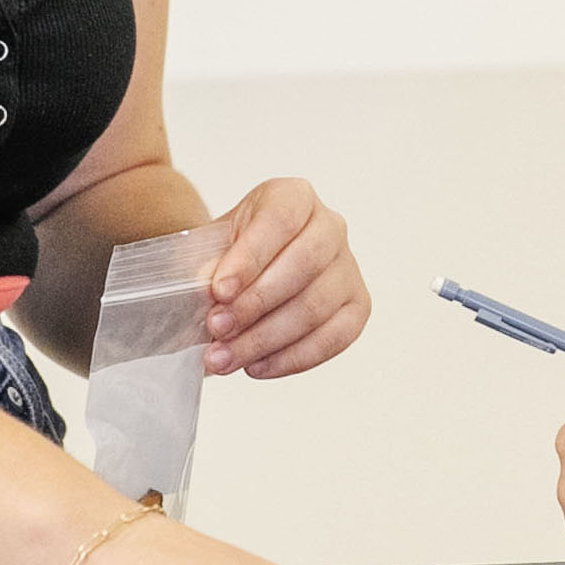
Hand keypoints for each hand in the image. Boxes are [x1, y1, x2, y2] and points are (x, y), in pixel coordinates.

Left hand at [203, 177, 368, 378]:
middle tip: (217, 329)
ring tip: (224, 358)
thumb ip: (208, 263)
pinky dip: (291, 358)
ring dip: (265, 339)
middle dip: (255, 304)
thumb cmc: (229, 255)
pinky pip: (334, 338)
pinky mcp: (357, 306)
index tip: (218, 291)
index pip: (279, 220)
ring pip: (315, 307)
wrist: (246, 273)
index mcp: (293, 197)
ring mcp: (348, 267)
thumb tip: (208, 287)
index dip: (250, 257)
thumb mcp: (208, 249)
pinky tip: (256, 366)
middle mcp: (330, 226)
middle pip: (303, 265)